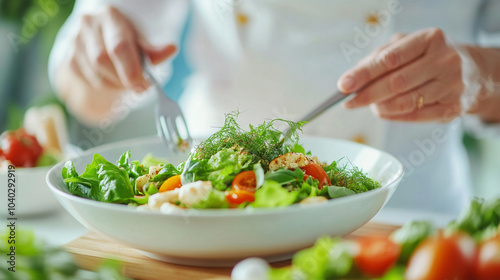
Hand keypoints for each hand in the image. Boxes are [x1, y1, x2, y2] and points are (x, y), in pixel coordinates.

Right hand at [69, 6, 176, 91]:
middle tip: (139, 87)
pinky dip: (105, 86)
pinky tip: (113, 81)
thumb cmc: (125, 39)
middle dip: (123, 80)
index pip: (118, 46)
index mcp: (111, 16)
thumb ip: (154, 49)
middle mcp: (89, 25)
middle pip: (103, 61)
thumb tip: (171, 49)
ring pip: (95, 74)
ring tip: (127, 82)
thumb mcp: (141, 40)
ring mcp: (76, 41)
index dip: (131, 70)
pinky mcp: (69, 58)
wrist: (100, 39)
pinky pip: (88, 81)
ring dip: (115, 85)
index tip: (143, 85)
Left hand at [337, 28, 463, 121]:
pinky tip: (384, 112)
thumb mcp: (407, 45)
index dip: (364, 74)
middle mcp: (445, 61)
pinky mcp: (453, 108)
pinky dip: (395, 116)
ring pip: (406, 102)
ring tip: (369, 105)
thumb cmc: (427, 56)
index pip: (391, 59)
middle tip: (349, 102)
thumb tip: (353, 77)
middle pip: (397, 83)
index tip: (344, 85)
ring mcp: (452, 85)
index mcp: (430, 39)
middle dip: (368, 95)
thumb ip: (379, 57)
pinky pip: (416, 116)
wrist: (472, 71)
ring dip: (381, 107)